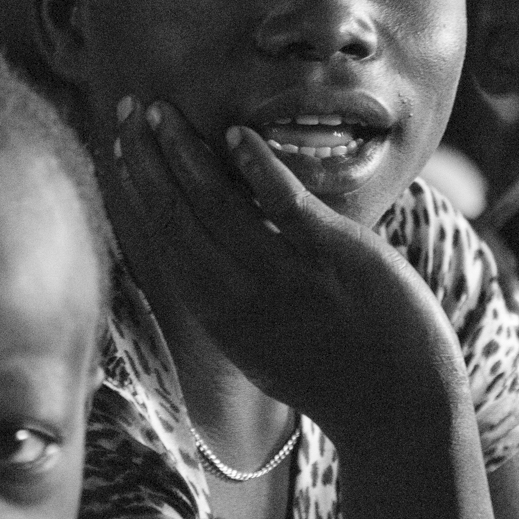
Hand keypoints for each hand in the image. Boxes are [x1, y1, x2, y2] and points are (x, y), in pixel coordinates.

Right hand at [111, 95, 467, 441]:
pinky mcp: (335, 256)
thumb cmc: (332, 373)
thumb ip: (229, 299)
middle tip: (132, 109)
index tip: (120, 148)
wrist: (398, 409)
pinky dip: (257, 165)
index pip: (162, 239)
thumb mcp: (260, 345)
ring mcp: (287, 276)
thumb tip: (205, 253)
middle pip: (176, 214)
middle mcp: (240, 297)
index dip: (137, 188)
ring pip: (218, 202)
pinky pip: (285, 202)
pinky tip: (236, 134)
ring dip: (186, 151)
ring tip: (166, 111)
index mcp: (218, 316)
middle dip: (147, 157)